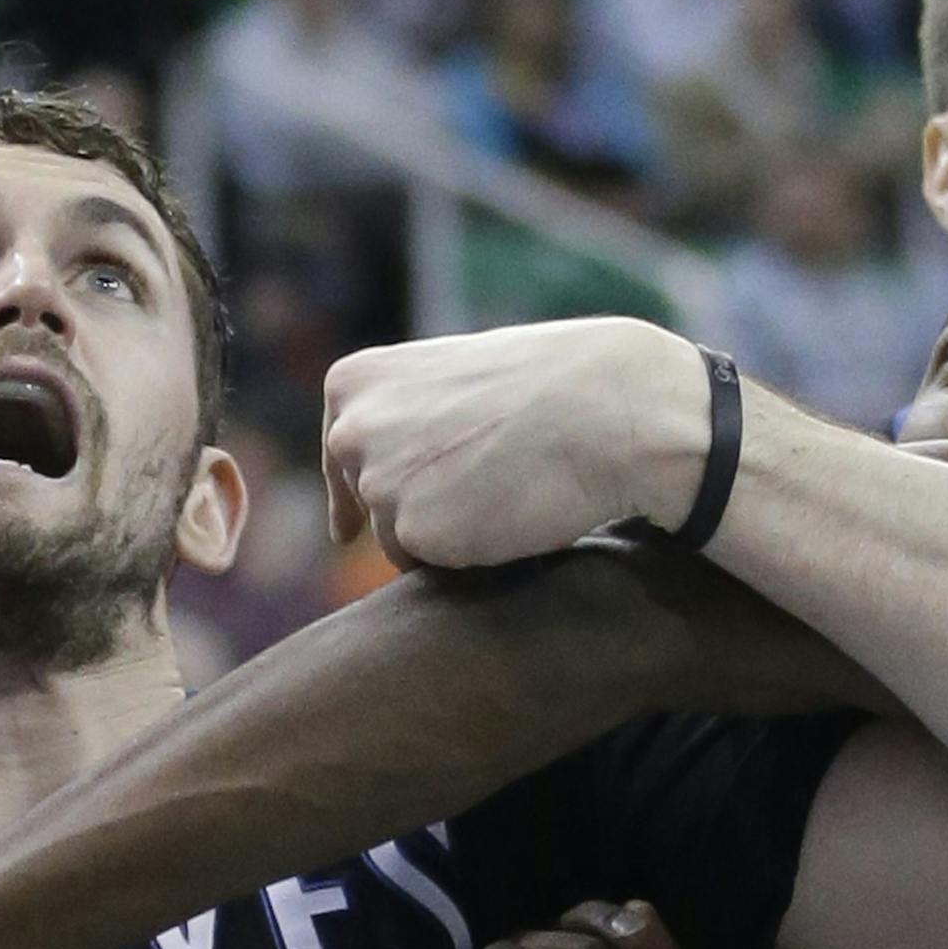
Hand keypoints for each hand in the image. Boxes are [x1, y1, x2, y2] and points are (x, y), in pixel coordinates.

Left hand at [322, 318, 708, 568]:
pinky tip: (508, 519)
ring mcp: (380, 483)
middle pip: (369, 502)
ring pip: (398, 541)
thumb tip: (378, 477)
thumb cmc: (548, 385)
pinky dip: (467, 558)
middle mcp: (352, 429)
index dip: (356, 492)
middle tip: (473, 495)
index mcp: (353, 381)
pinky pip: (430, 569)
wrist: (607, 408)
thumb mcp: (452, 379)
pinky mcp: (416, 533)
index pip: (340, 456)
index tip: (353, 529)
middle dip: (409, 511)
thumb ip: (406, 416)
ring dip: (445, 536)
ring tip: (505, 493)